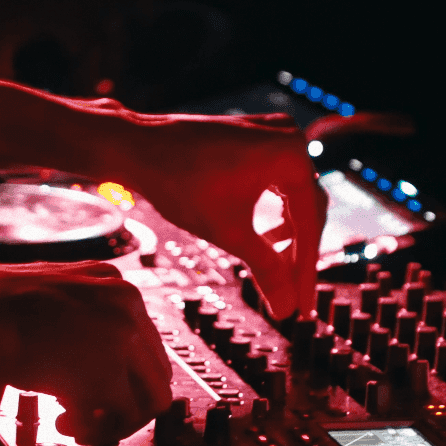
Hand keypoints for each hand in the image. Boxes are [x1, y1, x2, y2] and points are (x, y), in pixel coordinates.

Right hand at [0, 261, 172, 445]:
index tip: (98, 393)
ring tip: (76, 425)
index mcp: (116, 285)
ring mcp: (122, 337)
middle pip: (155, 373)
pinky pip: (120, 416)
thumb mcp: (53, 300)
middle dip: (126, 405)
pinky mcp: (106, 373)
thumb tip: (96, 366)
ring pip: (150, 399)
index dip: (123, 378)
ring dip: (116, 421)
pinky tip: (64, 423)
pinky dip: (97, 430)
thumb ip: (85, 326)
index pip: (145, 343)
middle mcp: (128, 305)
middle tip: (92, 418)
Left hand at [130, 112, 326, 319]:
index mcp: (291, 155)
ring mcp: (273, 134)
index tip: (302, 307)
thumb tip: (287, 310)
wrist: (136, 147)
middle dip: (298, 255)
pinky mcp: (256, 138)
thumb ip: (266, 270)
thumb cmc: (178, 184)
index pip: (309, 223)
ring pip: (294, 197)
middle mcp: (290, 138)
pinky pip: (279, 182)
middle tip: (293, 296)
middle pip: (307, 209)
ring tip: (278, 269)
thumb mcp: (228, 232)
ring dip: (289, 235)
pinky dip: (275, 212)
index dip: (305, 271)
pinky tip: (266, 237)